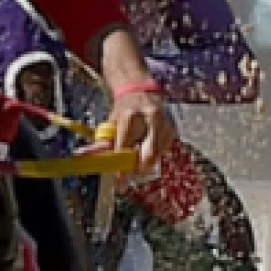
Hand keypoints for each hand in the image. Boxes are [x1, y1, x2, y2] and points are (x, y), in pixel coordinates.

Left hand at [94, 27, 177, 171]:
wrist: (140, 90)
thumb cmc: (123, 109)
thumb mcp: (111, 121)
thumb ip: (106, 141)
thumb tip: (98, 160)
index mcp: (130, 116)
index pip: (125, 146)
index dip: (122, 165)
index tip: (120, 180)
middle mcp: (150, 118)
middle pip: (149, 153)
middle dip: (139, 168)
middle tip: (131, 175)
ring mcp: (165, 123)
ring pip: (158, 153)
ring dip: (147, 162)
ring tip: (137, 159)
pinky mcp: (173, 128)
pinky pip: (164, 149)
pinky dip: (155, 153)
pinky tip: (147, 147)